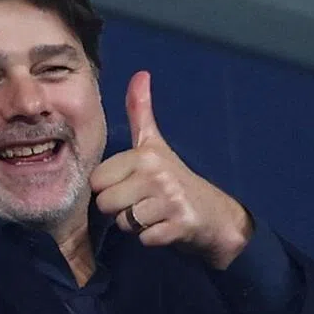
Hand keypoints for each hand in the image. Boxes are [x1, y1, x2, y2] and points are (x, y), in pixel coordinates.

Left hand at [90, 71, 253, 268]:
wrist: (215, 214)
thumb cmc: (177, 178)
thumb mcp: (155, 143)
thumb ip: (141, 111)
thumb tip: (140, 74)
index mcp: (145, 154)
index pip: (98, 180)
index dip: (110, 188)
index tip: (132, 185)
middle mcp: (157, 174)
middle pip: (106, 203)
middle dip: (121, 209)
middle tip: (143, 203)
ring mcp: (170, 201)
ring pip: (124, 223)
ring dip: (136, 226)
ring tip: (155, 215)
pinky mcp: (179, 225)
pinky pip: (144, 239)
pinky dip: (152, 239)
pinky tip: (166, 228)